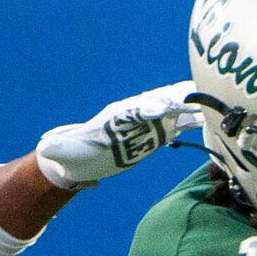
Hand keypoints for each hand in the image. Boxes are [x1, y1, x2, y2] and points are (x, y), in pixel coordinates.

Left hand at [35, 80, 197, 190]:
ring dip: (189, 108)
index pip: (134, 110)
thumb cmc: (72, 153)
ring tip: (211, 103)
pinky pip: (177, 126)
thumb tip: (44, 148)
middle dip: (175, 100)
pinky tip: (210, 119)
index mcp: (115, 118)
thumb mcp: (63, 152)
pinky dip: (192, 121)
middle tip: (196, 96)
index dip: (149, 107)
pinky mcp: (155, 136)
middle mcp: (134, 116)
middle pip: (157, 104)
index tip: (163, 107)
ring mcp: (147, 125)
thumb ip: (58, 147)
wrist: (81, 159)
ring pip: (171, 111)